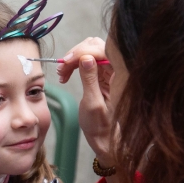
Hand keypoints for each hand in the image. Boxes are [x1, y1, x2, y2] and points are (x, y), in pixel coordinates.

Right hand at [58, 38, 116, 168]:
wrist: (103, 136)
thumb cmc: (100, 125)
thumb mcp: (92, 103)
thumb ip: (90, 79)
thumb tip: (86, 58)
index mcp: (121, 75)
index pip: (103, 50)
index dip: (83, 52)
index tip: (66, 61)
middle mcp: (117, 69)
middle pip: (96, 46)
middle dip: (76, 54)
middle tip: (62, 68)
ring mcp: (109, 70)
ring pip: (90, 50)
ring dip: (73, 58)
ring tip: (62, 73)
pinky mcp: (101, 73)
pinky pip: (87, 59)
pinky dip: (74, 64)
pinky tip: (66, 74)